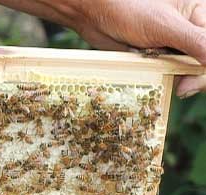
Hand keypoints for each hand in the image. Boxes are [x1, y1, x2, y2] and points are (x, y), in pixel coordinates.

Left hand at [0, 0, 205, 97]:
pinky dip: (167, 79)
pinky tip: (161, 81)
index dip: (205, 70)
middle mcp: (191, 30)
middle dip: (196, 77)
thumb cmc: (129, 9)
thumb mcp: (165, 25)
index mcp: (201, 15)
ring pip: (189, 69)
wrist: (95, 14)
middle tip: (181, 89)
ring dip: (180, 78)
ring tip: (172, 83)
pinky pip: (170, 72)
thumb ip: (194, 41)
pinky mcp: (159, 55)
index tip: (190, 83)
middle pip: (204, 62)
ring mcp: (175, 44)